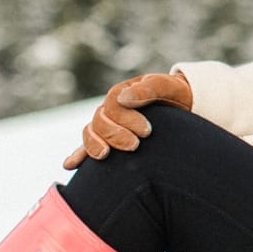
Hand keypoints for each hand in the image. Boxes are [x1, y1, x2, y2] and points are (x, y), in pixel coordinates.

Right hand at [64, 73, 193, 170]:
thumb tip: (123, 99)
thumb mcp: (167, 86)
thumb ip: (149, 89)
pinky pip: (87, 146)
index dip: (127, 119)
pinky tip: (69, 165)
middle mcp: (110, 108)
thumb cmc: (175, 94)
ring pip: (91, 133)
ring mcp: (107, 124)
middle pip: (101, 121)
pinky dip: (78, 155)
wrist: (182, 103)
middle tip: (135, 145)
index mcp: (122, 92)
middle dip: (116, 135)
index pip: (114, 106)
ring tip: (106, 155)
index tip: (147, 131)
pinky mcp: (108, 139)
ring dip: (94, 145)